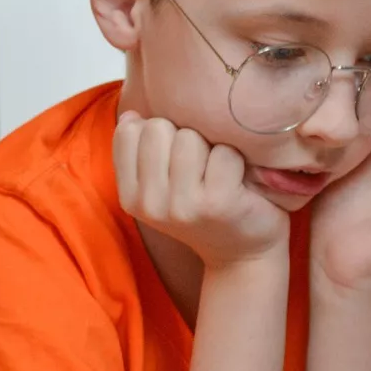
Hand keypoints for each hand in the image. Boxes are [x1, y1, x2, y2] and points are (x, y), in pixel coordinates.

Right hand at [114, 112, 287, 268]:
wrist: (244, 255)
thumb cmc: (205, 209)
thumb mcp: (162, 188)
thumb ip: (142, 153)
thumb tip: (130, 115)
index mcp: (131, 197)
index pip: (127, 133)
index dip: (158, 132)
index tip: (175, 154)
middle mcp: (150, 204)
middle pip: (158, 128)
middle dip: (183, 134)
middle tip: (201, 163)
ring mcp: (183, 205)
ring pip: (189, 137)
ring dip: (210, 145)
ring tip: (218, 170)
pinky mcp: (218, 203)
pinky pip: (224, 151)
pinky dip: (236, 158)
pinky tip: (238, 178)